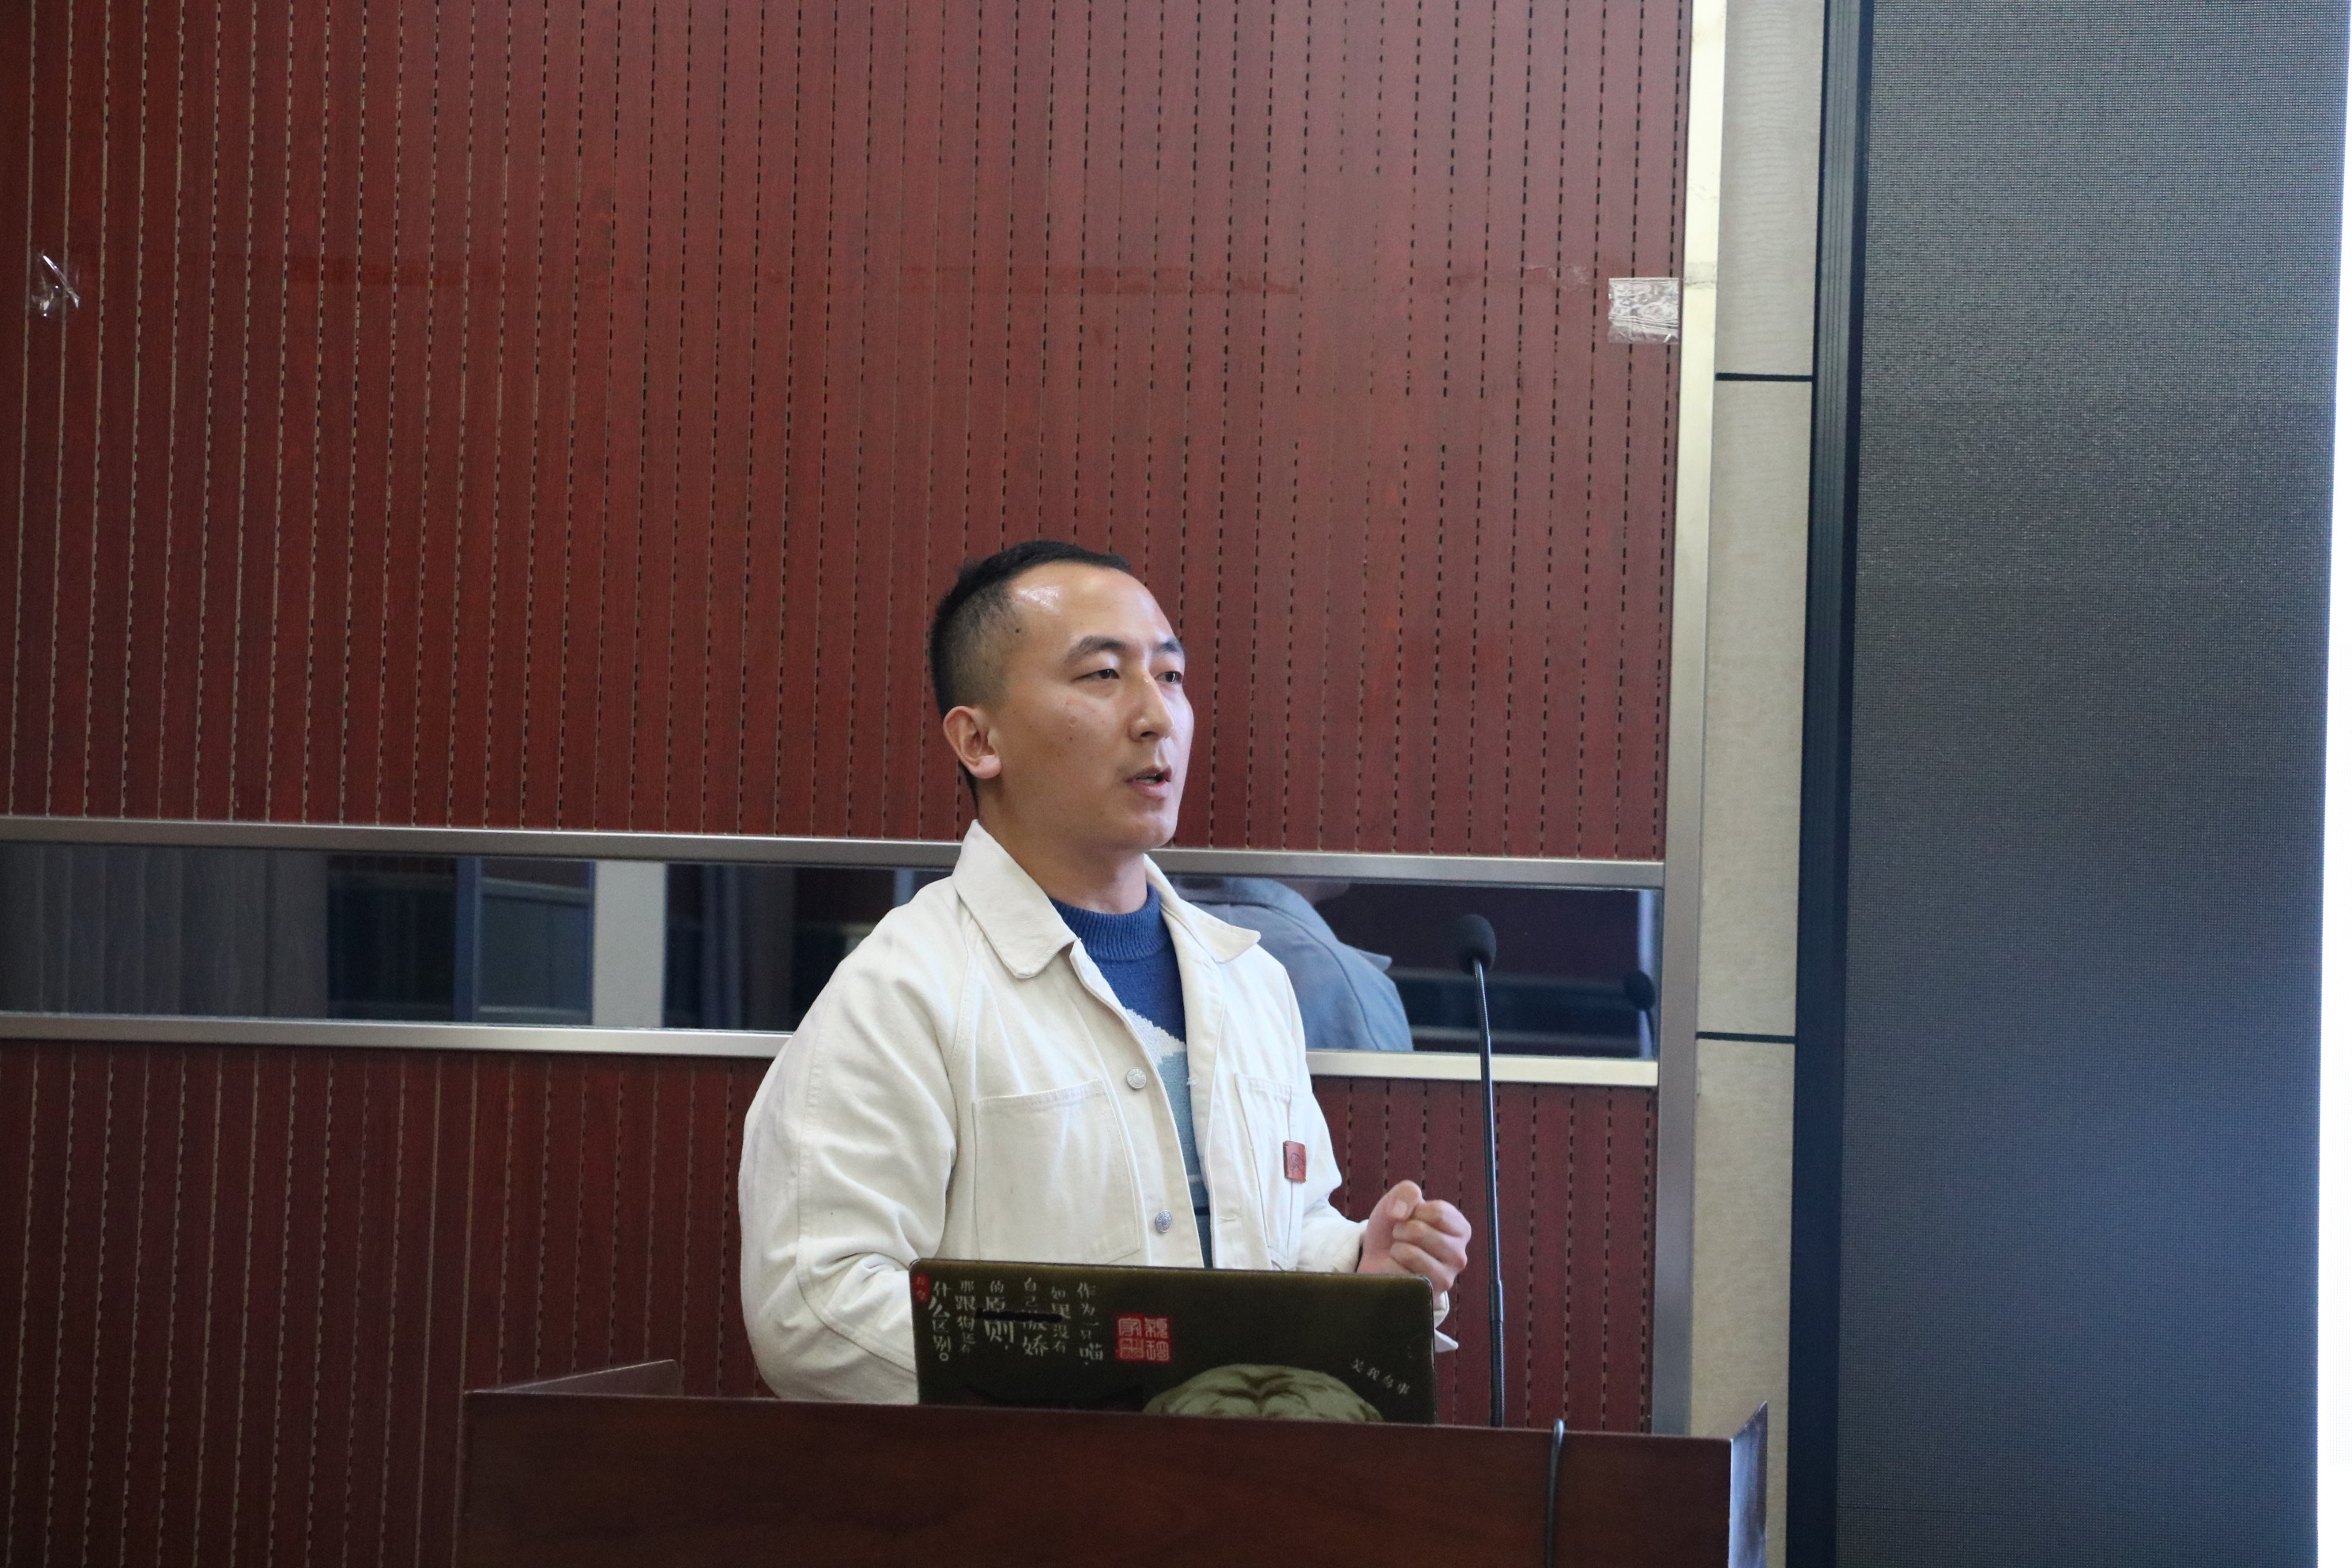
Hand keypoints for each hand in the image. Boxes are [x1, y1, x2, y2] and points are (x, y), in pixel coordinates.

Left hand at [1355, 1180, 1470, 1297]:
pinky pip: (1404, 1273)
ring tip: (1399, 1251)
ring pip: (1411, 1252)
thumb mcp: (1400, 1200)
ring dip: (1396, 1247)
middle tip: (1401, 1236)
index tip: (1409, 1216)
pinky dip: (1394, 1266)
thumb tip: (1400, 1213)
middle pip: (1421, 1230)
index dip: (1414, 1210)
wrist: (1378, 1258)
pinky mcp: (1428, 1295)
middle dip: (1400, 1229)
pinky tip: (1399, 1269)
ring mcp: (1446, 1278)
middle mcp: (1459, 1255)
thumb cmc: (1395, 1227)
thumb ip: (1406, 1192)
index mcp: (1460, 1229)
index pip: (1438, 1212)